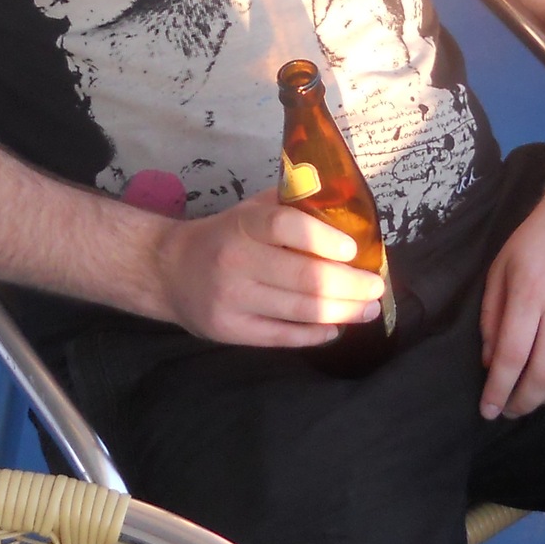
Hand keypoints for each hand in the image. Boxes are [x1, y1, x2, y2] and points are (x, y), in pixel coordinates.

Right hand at [155, 192, 386, 347]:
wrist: (167, 270)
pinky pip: (281, 336)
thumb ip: (290, 207)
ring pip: (299, 310)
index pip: (287, 227)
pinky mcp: (230, 330)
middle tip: (377, 287)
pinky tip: (335, 328)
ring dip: (342, 311)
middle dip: (350, 285)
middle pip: (304, 277)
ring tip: (368, 309)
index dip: (324, 239)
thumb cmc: (223, 236)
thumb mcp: (249, 211)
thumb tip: (346, 210)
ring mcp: (232, 300)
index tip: (353, 249)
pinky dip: (313, 334)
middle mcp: (235, 262)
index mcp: (243, 226)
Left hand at [477, 194, 544, 419]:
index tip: (489, 409)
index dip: (498, 389)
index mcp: (531, 291)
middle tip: (511, 410)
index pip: (512, 355)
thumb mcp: (501, 269)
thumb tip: (490, 363)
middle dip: (525, 401)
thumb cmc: (538, 239)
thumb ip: (492, 316)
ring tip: (537, 396)